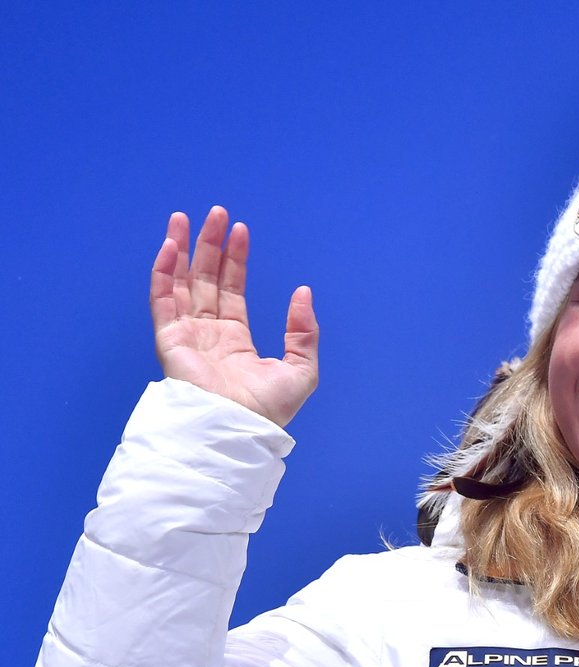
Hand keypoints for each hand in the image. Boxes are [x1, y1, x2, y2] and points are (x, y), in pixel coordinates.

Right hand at [149, 206, 317, 426]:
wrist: (238, 430)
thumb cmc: (269, 411)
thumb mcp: (301, 369)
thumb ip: (304, 332)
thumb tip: (303, 292)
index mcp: (235, 342)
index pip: (232, 292)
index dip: (235, 261)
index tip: (241, 231)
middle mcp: (208, 336)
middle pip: (205, 280)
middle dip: (209, 246)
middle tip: (216, 213)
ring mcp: (187, 337)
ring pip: (180, 284)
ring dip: (181, 250)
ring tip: (185, 217)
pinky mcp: (170, 341)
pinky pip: (162, 300)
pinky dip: (163, 273)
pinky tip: (170, 247)